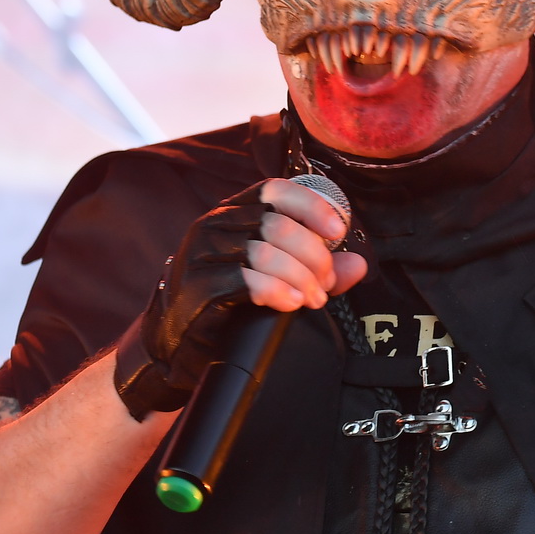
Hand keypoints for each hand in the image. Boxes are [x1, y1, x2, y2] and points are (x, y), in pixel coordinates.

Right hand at [113, 179, 366, 417]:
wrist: (176, 343)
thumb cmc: (227, 303)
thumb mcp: (275, 279)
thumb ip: (315, 268)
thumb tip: (358, 264)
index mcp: (233, 213)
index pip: (275, 191)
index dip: (311, 205)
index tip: (338, 230)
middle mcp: (214, 225)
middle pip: (277, 224)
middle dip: (314, 254)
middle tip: (327, 283)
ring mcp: (201, 254)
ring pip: (265, 252)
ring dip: (300, 277)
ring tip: (314, 299)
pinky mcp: (197, 285)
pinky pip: (246, 280)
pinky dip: (277, 291)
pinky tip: (292, 303)